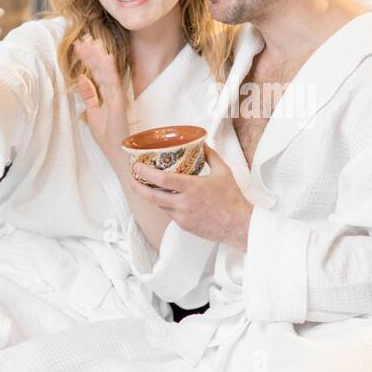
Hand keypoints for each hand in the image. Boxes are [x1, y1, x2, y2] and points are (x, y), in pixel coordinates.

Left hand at [73, 33, 127, 152]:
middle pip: (101, 68)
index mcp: (107, 93)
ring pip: (107, 72)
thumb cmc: (109, 136)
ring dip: (98, 57)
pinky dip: (110, 70)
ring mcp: (117, 96)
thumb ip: (89, 95)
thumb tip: (81, 77)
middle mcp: (113, 92)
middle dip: (92, 53)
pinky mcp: (119, 104)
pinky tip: (105, 58)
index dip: (88, 58)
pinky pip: (114, 84)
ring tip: (90, 43)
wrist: (118, 154)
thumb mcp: (93, 113)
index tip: (79, 45)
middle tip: (83, 37)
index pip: (97, 71)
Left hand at [128, 145, 252, 250]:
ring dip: (150, 195)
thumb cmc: (232, 200)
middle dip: (137, 186)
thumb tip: (202, 145)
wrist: (239, 225)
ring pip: (159, 205)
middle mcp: (184, 204)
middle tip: (132, 177)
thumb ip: (211, 156)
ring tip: (145, 184)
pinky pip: (168, 213)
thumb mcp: (223, 172)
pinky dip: (165, 204)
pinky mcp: (183, 226)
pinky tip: (165, 196)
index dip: (146, 173)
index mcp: (193, 188)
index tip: (137, 166)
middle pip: (151, 196)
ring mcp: (182, 217)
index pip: (162, 181)